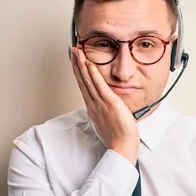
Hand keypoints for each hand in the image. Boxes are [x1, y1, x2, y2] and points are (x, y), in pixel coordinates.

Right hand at [71, 46, 138, 163]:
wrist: (121, 145)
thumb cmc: (117, 137)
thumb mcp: (107, 121)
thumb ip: (104, 111)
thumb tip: (106, 107)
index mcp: (93, 108)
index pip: (83, 86)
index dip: (78, 72)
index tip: (76, 62)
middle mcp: (93, 104)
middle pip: (82, 80)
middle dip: (77, 64)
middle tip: (73, 50)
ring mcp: (100, 103)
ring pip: (87, 80)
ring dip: (82, 64)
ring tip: (78, 52)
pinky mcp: (109, 102)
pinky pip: (99, 86)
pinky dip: (93, 74)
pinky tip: (89, 64)